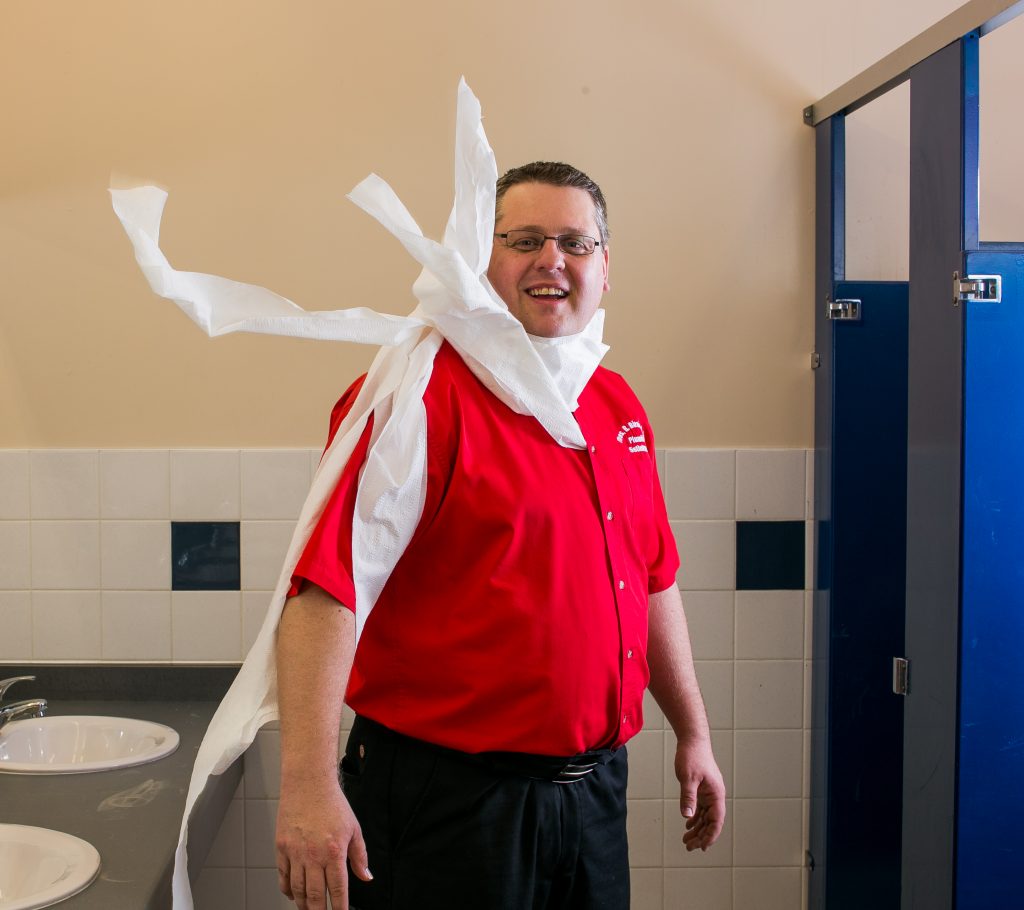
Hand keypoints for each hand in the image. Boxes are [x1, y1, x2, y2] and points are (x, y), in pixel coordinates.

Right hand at [275, 781, 371, 909]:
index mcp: (334, 851)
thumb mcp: (354, 828)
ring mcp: (295, 852)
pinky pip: (283, 876)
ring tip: (309, 908)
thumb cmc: (332, 804)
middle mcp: (313, 855)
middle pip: (315, 895)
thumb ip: (360, 856)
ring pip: (298, 889)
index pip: (338, 889)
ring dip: (303, 904)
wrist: (308, 784)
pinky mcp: (281, 847)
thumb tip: (366, 877)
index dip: (339, 907)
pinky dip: (287, 889)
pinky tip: (293, 894)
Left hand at [673, 738, 725, 850]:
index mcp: (716, 794)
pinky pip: (700, 808)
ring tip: (687, 841)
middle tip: (689, 847)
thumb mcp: (687, 778)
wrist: (692, 740)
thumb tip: (687, 816)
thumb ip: (688, 797)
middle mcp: (715, 795)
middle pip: (711, 821)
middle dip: (701, 836)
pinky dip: (695, 817)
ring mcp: (709, 792)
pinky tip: (688, 825)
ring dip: (697, 829)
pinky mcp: (702, 789)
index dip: (710, 836)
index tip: (702, 847)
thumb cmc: (692, 756)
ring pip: (705, 816)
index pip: (716, 821)